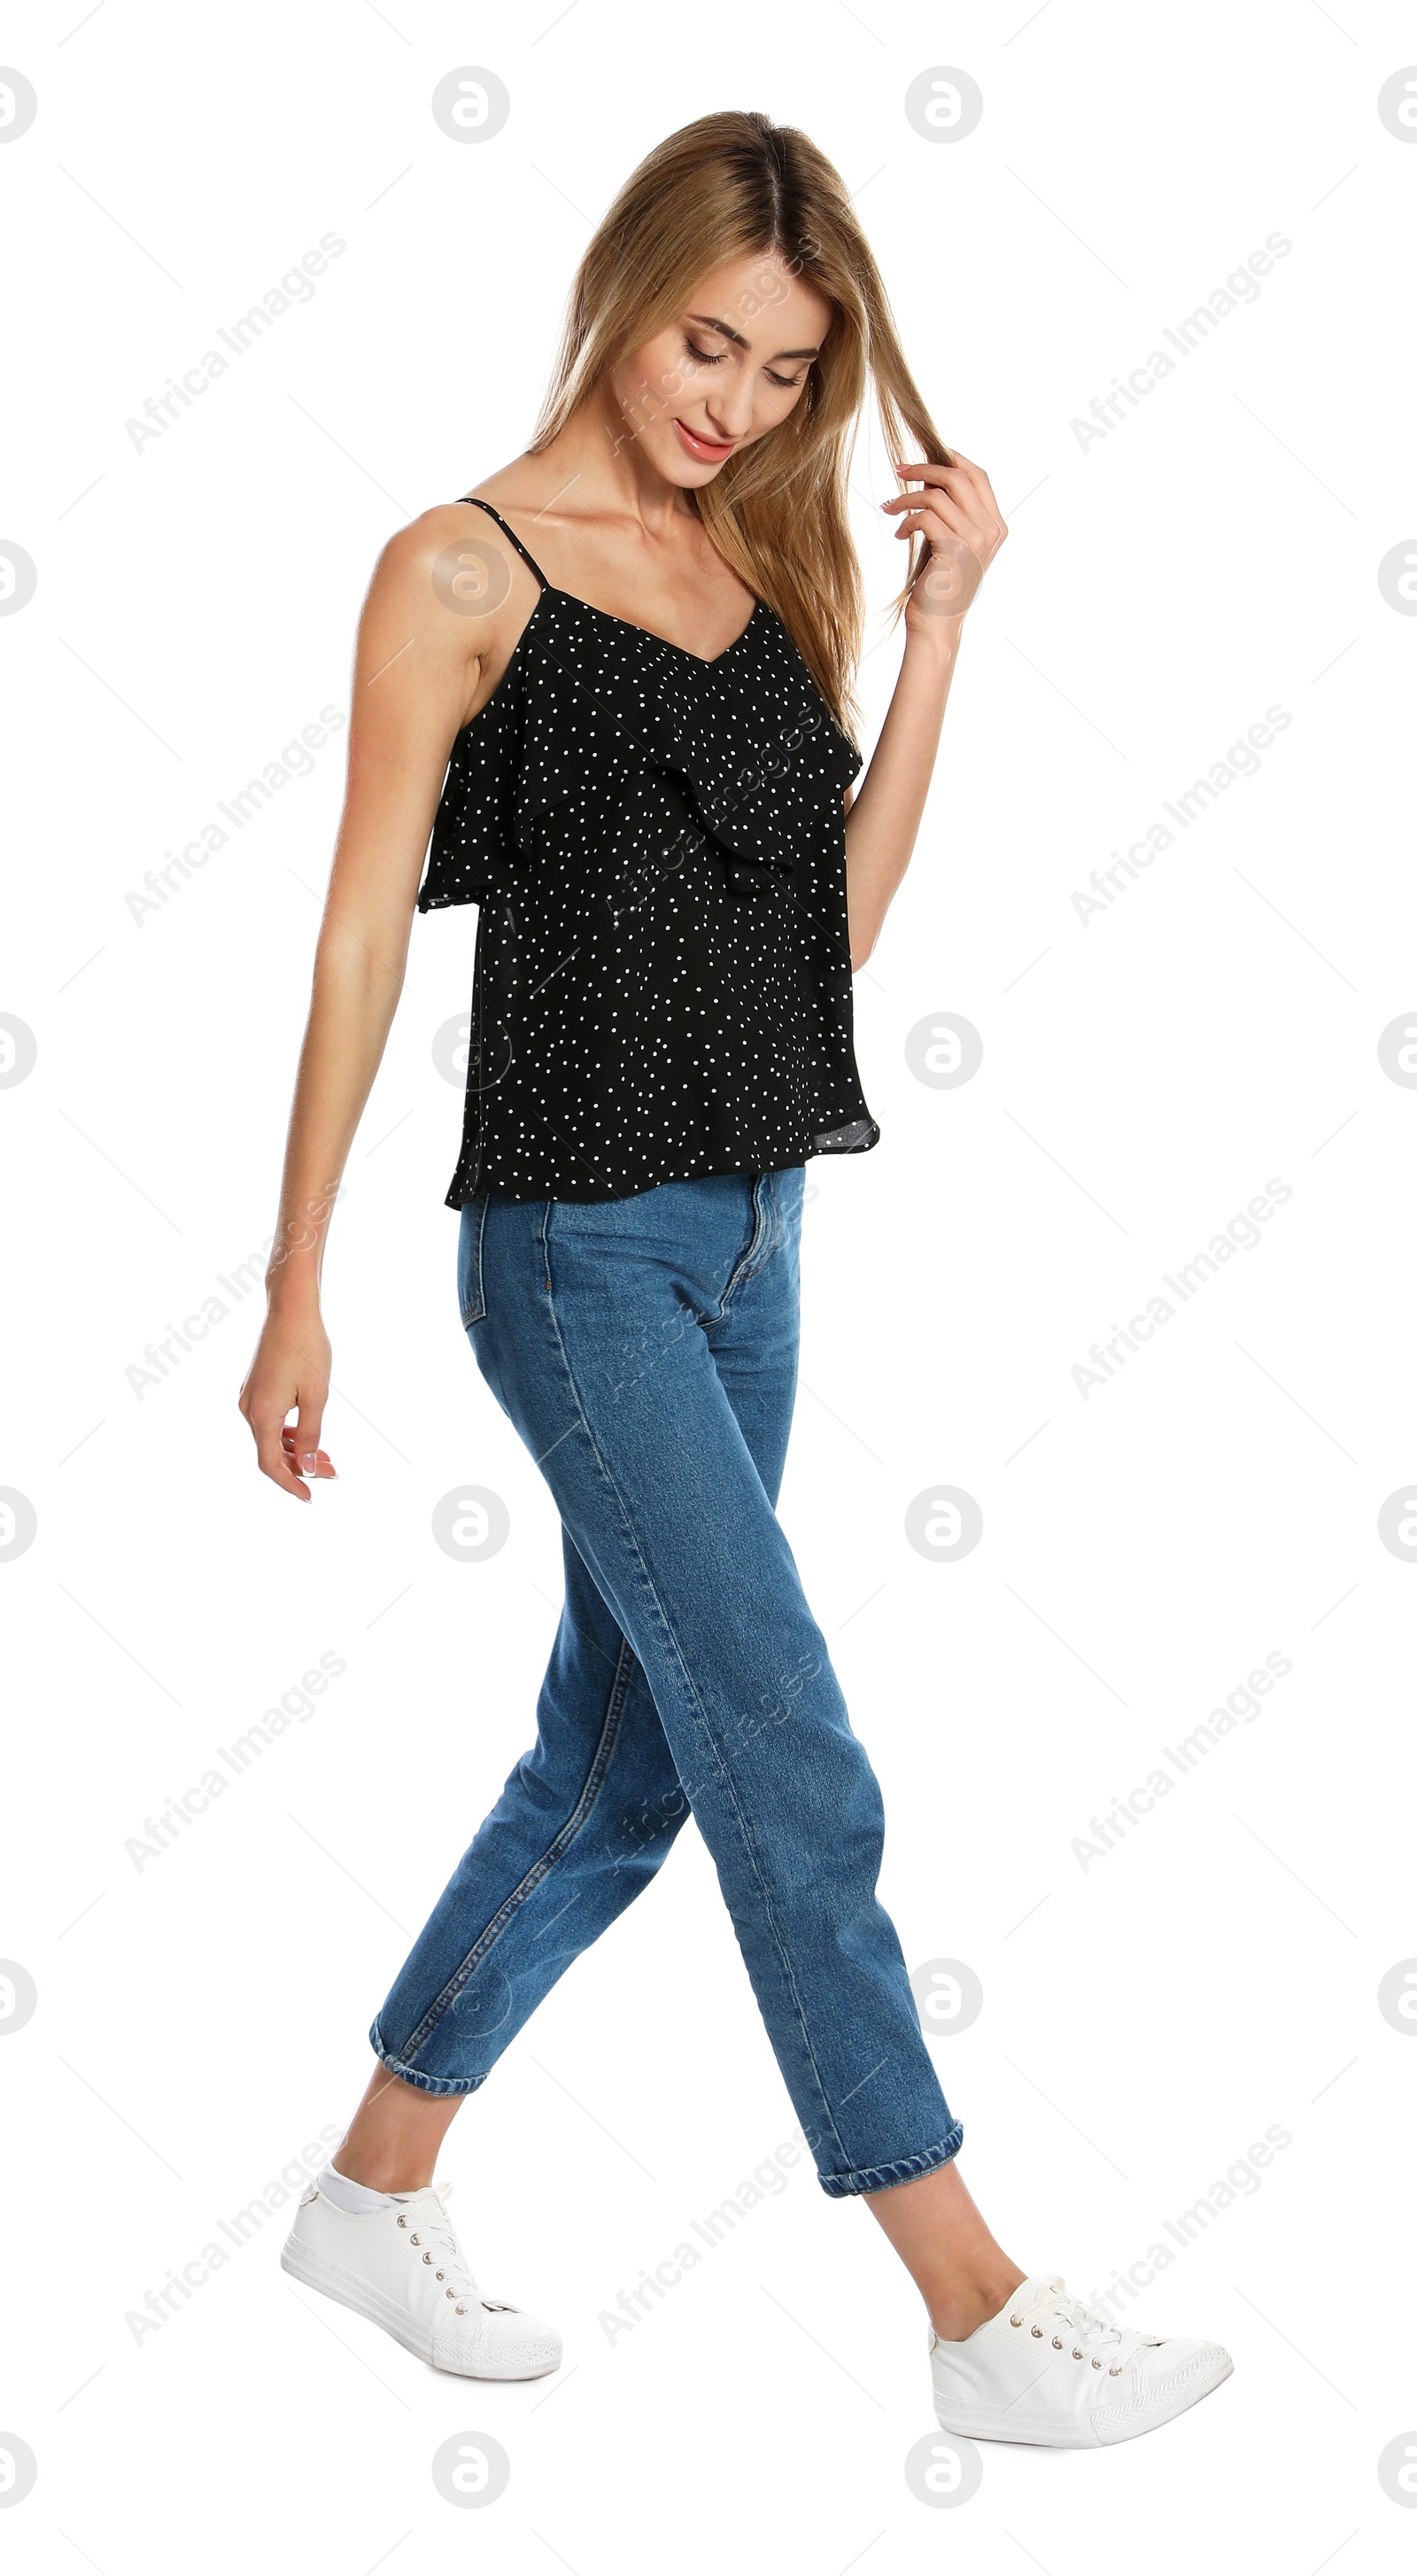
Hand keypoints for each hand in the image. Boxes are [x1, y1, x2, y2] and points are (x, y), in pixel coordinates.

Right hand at [238, 1308, 336, 1502]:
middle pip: (270, 1453)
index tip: (311, 1495)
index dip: (290, 1483)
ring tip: (327, 1456)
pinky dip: (287, 1433)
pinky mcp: (254, 1388)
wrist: (290, 1310)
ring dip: (295, 1450)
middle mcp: (248, 1409)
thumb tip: (307, 1467)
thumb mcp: (316, 1396)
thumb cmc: (306, 1349)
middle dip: (300, 1467)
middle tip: (333, 1471)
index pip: (270, 1464)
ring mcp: (249, 1398)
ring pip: (269, 1437)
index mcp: (261, 1414)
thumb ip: (310, 1435)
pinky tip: (306, 1434)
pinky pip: (268, 1421)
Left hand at [883, 452, 1006, 637]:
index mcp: (997, 527)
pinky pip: (924, 516)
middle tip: (899, 470)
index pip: (979, 477)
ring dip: (907, 497)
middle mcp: (991, 531)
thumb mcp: (954, 543)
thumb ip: (953, 512)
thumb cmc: (940, 585)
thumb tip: (930, 474)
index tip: (929, 451)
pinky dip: (905, 519)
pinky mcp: (953, 550)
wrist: (937, 625)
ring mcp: (975, 540)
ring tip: (890, 507)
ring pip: (936, 495)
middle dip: (925, 468)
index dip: (954, 459)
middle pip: (958, 477)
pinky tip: (898, 532)